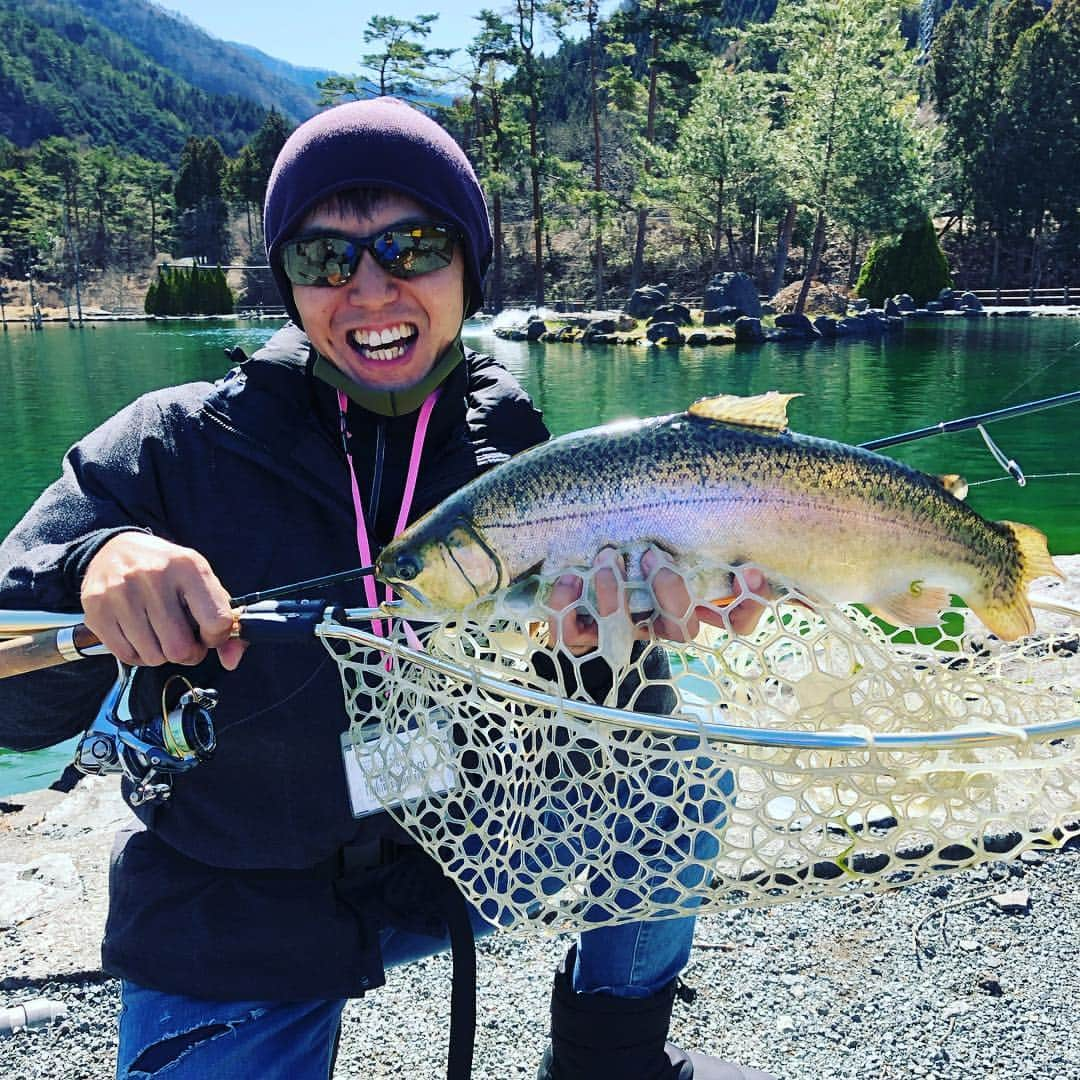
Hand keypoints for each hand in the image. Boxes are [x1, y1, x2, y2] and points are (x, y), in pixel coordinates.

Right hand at [81, 532, 245, 669]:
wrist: (117, 549)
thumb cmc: (169, 573)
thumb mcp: (202, 584)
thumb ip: (225, 623)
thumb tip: (232, 660)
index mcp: (188, 566)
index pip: (217, 622)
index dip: (216, 638)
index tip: (209, 633)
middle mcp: (153, 576)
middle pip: (180, 647)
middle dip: (189, 653)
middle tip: (185, 641)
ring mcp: (121, 593)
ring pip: (153, 656)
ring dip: (162, 654)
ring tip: (161, 634)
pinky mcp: (97, 609)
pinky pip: (126, 656)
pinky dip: (138, 655)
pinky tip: (141, 635)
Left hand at [546, 547, 773, 654]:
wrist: (570, 584)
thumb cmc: (626, 551)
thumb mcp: (661, 539)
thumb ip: (687, 538)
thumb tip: (728, 530)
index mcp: (685, 605)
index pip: (734, 619)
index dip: (748, 604)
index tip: (749, 572)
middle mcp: (657, 624)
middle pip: (682, 629)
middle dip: (670, 590)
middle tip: (652, 554)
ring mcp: (619, 634)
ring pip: (627, 631)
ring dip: (615, 594)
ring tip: (606, 558)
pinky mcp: (579, 638)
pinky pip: (570, 634)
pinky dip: (567, 607)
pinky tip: (569, 579)